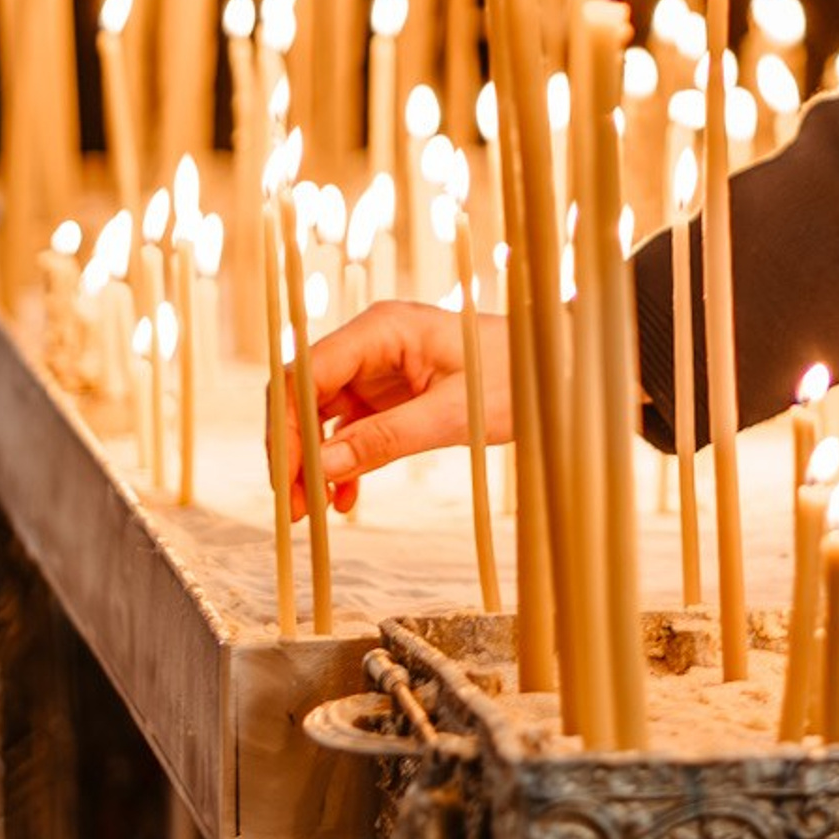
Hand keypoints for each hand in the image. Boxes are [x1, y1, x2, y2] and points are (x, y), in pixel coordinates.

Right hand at [281, 303, 511, 516]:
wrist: (553, 368)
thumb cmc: (514, 376)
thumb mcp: (452, 413)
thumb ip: (385, 438)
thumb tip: (320, 467)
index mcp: (383, 329)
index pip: (306, 374)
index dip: (286, 428)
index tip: (286, 480)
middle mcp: (372, 343)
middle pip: (303, 395)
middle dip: (293, 451)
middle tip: (295, 505)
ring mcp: (377, 368)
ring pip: (319, 416)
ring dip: (312, 463)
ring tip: (313, 510)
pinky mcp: (387, 393)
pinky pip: (347, 428)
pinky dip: (341, 462)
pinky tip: (346, 497)